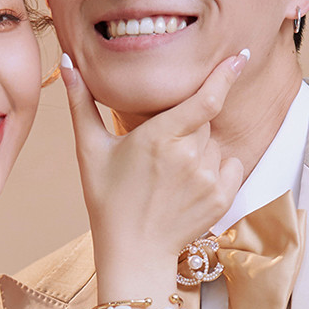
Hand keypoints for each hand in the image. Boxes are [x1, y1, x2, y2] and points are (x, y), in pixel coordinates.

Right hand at [61, 50, 248, 303]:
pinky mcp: (223, 197)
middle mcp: (188, 156)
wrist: (133, 252)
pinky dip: (217, 169)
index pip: (205, 99)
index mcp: (159, 138)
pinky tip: (190, 185)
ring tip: (172, 175)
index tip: (240, 56)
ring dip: (201, 150)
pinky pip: (232, 165)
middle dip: (188, 127)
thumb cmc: (108, 199)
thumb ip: (81, 103)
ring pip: (215, 144)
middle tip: (161, 153)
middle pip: (204, 121)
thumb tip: (67, 60)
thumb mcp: (90, 151)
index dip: (225, 75)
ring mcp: (208, 178)